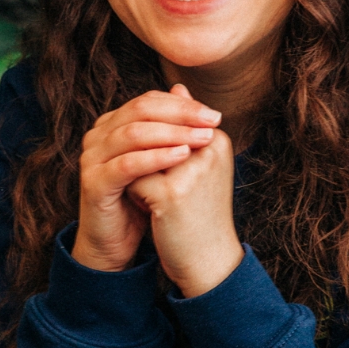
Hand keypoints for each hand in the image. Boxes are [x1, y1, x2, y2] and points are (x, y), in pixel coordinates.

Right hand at [72, 87, 221, 272]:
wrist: (116, 243)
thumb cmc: (141, 202)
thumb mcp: (161, 163)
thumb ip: (170, 131)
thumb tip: (185, 90)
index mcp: (111, 126)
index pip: (148, 102)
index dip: (182, 105)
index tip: (214, 115)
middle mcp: (97, 136)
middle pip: (140, 111)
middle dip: (180, 114)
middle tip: (213, 121)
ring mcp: (92, 158)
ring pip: (134, 134)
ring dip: (173, 133)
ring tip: (203, 138)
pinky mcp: (93, 182)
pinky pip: (127, 164)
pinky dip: (156, 157)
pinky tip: (182, 156)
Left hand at [126, 86, 242, 297]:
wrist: (210, 261)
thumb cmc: (202, 212)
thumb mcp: (199, 163)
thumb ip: (185, 125)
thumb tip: (176, 86)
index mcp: (216, 139)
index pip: (169, 116)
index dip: (152, 138)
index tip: (161, 167)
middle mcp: (207, 149)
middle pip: (151, 129)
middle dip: (139, 149)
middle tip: (145, 178)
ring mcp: (189, 170)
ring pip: (138, 152)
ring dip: (134, 169)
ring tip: (146, 193)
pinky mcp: (170, 193)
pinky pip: (132, 176)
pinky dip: (131, 191)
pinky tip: (143, 209)